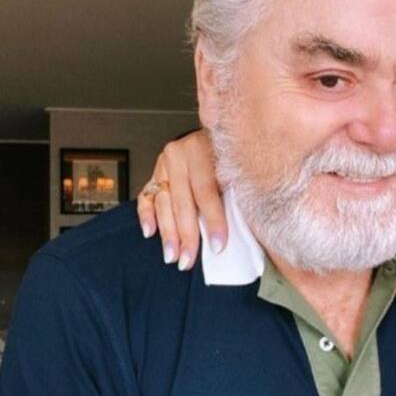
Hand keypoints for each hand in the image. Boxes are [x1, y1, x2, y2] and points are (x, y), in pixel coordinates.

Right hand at [136, 129, 226, 269]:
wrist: (219, 135)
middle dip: (186, 235)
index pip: (207, 191)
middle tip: (188, 260)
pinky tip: (150, 233)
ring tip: (172, 255)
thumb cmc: (231, 154)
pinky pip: (146, 196)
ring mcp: (165, 163)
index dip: (213, 221)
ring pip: (163, 202)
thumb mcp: (237, 165)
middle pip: (183, 201)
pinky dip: (146, 215)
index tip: (218, 245)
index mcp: (203, 149)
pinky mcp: (156, 172)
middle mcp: (181, 153)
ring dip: (167, 232)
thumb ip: (237, 186)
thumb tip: (249, 222)